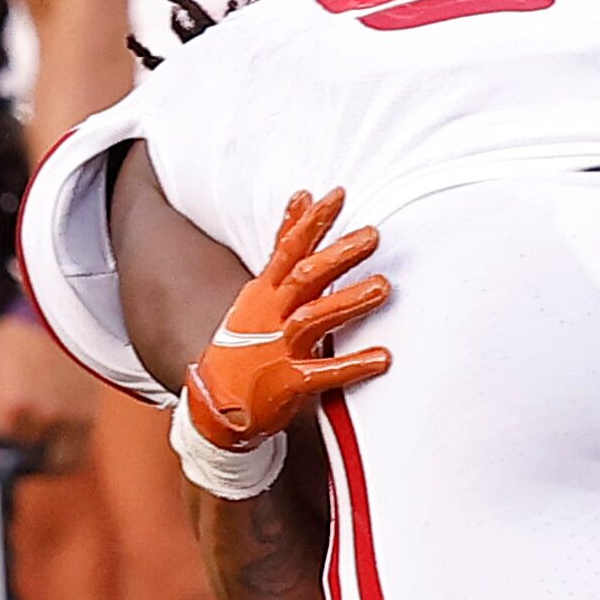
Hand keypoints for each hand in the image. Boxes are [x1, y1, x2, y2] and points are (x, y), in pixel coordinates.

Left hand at [0, 315, 99, 473]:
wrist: (63, 322)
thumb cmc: (14, 342)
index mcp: (14, 405)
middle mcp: (45, 417)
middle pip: (26, 459)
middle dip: (12, 460)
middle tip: (2, 457)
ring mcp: (71, 420)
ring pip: (54, 465)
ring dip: (38, 468)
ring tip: (26, 458)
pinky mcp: (89, 421)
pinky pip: (76, 458)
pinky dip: (62, 463)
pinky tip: (49, 454)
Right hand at [187, 187, 391, 450]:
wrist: (216, 403)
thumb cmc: (248, 343)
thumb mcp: (261, 292)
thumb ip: (286, 248)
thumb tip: (302, 198)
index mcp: (264, 293)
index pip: (288, 249)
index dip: (311, 222)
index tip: (337, 195)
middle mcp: (269, 316)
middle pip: (304, 278)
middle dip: (337, 254)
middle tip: (372, 236)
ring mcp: (277, 349)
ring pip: (313, 319)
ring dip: (348, 302)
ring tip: (383, 287)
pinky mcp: (286, 383)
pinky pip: (323, 374)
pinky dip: (353, 365)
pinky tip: (382, 357)